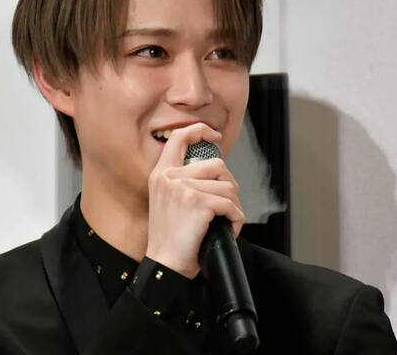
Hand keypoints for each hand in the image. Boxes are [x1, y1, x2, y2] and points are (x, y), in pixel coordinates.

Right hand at [145, 123, 244, 278]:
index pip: (179, 137)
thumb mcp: (168, 201)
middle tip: (226, 206)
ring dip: (233, 207)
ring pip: (228, 187)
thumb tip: (217, 171)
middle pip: (217, 164)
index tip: (214, 136)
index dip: (200, 130)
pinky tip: (228, 229)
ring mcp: (184, 188)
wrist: (165, 266)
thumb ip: (184, 181)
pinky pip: (231, 205)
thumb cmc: (170, 239)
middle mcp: (170, 177)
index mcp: (160, 174)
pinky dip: (235, 220)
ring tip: (225, 222)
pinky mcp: (198, 202)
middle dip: (229, 185)